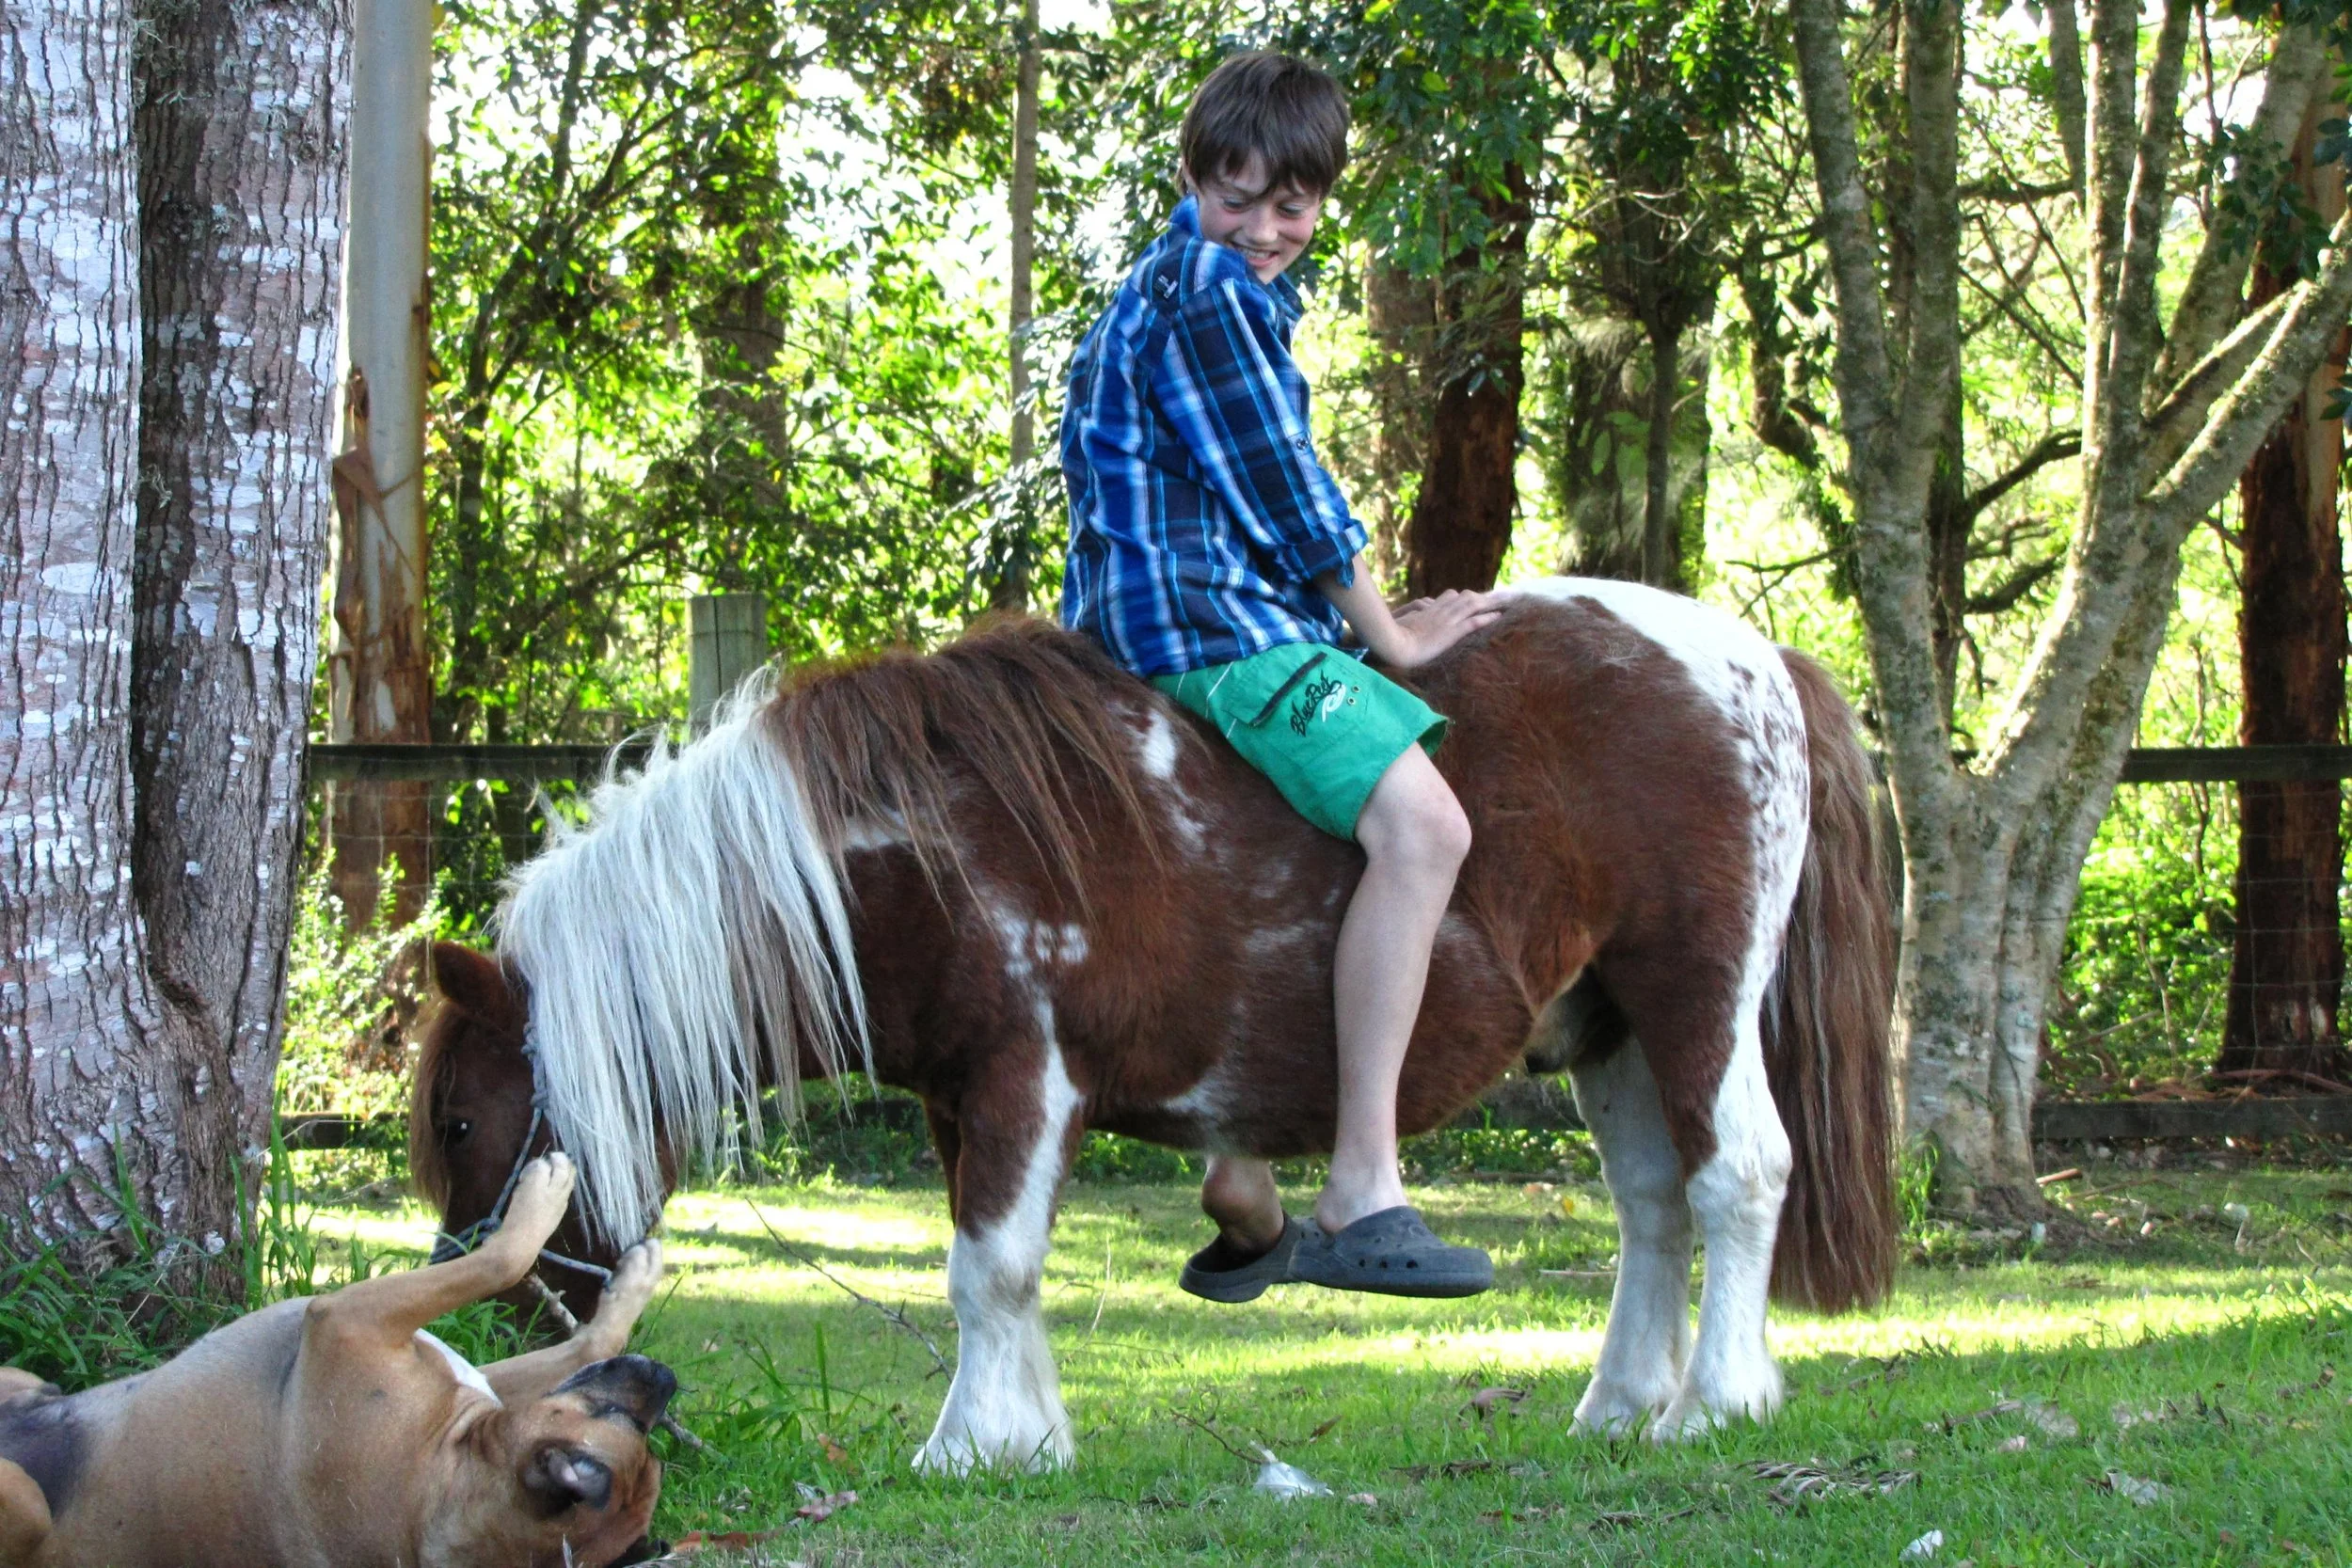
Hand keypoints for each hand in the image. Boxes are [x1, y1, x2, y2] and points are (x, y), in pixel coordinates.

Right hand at [1382, 589, 1505, 668]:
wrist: (1393, 646)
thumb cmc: (1391, 637)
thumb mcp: (1400, 622)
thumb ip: (1410, 614)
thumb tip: (1419, 610)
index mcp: (1428, 610)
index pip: (1450, 597)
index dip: (1465, 598)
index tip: (1476, 599)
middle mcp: (1440, 611)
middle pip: (1465, 597)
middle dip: (1482, 597)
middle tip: (1499, 598)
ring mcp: (1446, 621)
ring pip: (1473, 605)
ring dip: (1491, 603)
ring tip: (1507, 603)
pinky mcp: (1451, 633)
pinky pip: (1473, 622)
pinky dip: (1488, 618)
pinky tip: (1500, 617)